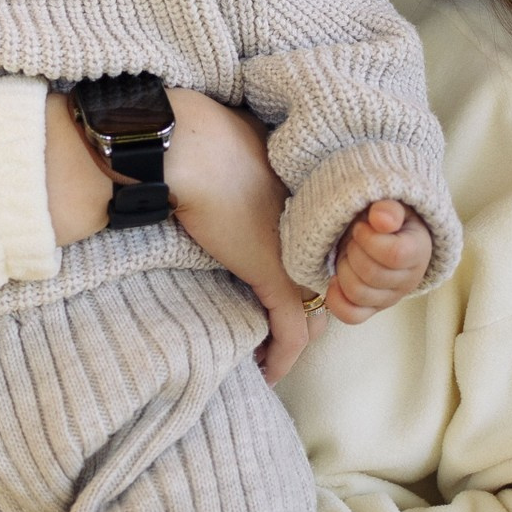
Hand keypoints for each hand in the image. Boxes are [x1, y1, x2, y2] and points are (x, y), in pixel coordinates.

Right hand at [161, 91, 311, 382]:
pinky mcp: (280, 280)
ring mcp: (302, 255)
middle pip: (321, 286)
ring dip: (292, 340)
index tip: (277, 296)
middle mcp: (317, 230)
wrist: (190, 150)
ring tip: (268, 355)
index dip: (302, 279)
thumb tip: (233, 167)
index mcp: (310, 198)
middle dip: (304, 313)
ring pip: (312, 314)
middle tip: (276, 335)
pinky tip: (267, 371)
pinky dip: (282, 358)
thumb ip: (252, 171)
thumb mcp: (242, 151)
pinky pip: (292, 333)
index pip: (317, 253)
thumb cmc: (205, 140)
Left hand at [320, 199, 431, 324]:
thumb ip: (388, 208)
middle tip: (353, 238)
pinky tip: (335, 279)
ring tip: (348, 253)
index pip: (393, 254)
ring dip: (343, 268)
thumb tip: (381, 218)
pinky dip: (336, 299)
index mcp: (418, 250)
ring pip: (357, 294)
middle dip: (353, 251)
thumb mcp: (391, 205)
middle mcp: (409, 279)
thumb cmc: (386, 218)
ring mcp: (390, 298)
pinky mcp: (372, 309)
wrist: (383, 235)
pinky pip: (352, 316)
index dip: (369, 239)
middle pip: (371, 274)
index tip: (361, 226)